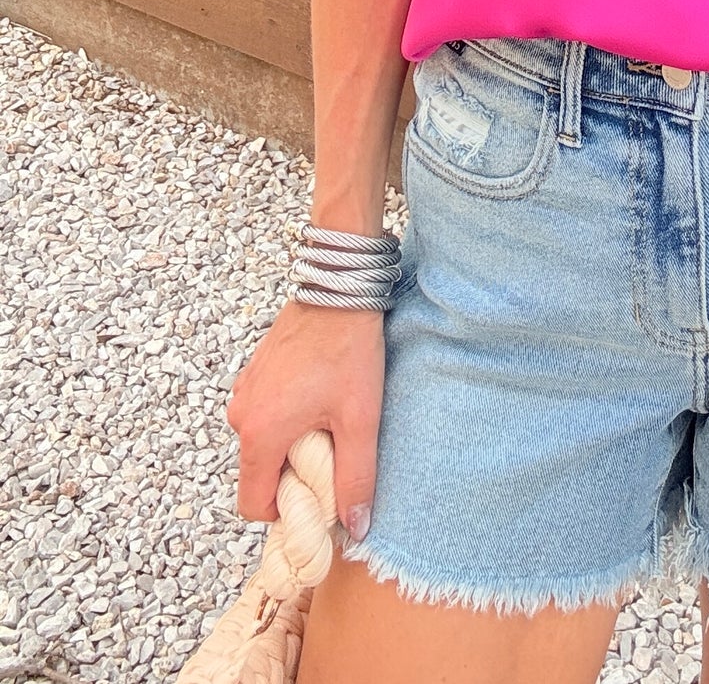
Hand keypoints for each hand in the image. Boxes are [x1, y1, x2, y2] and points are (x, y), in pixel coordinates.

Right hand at [226, 297, 385, 542]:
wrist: (339, 287)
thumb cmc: (349, 351)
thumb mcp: (360, 420)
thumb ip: (356, 478)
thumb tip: (354, 528)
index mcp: (259, 434)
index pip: (253, 504)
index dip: (285, 511)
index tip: (318, 495)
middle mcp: (242, 414)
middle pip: (259, 472)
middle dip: (293, 473)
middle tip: (333, 447)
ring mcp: (245, 389)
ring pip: (263, 441)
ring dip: (292, 442)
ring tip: (330, 414)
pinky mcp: (256, 371)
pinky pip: (265, 412)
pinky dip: (288, 416)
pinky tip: (320, 393)